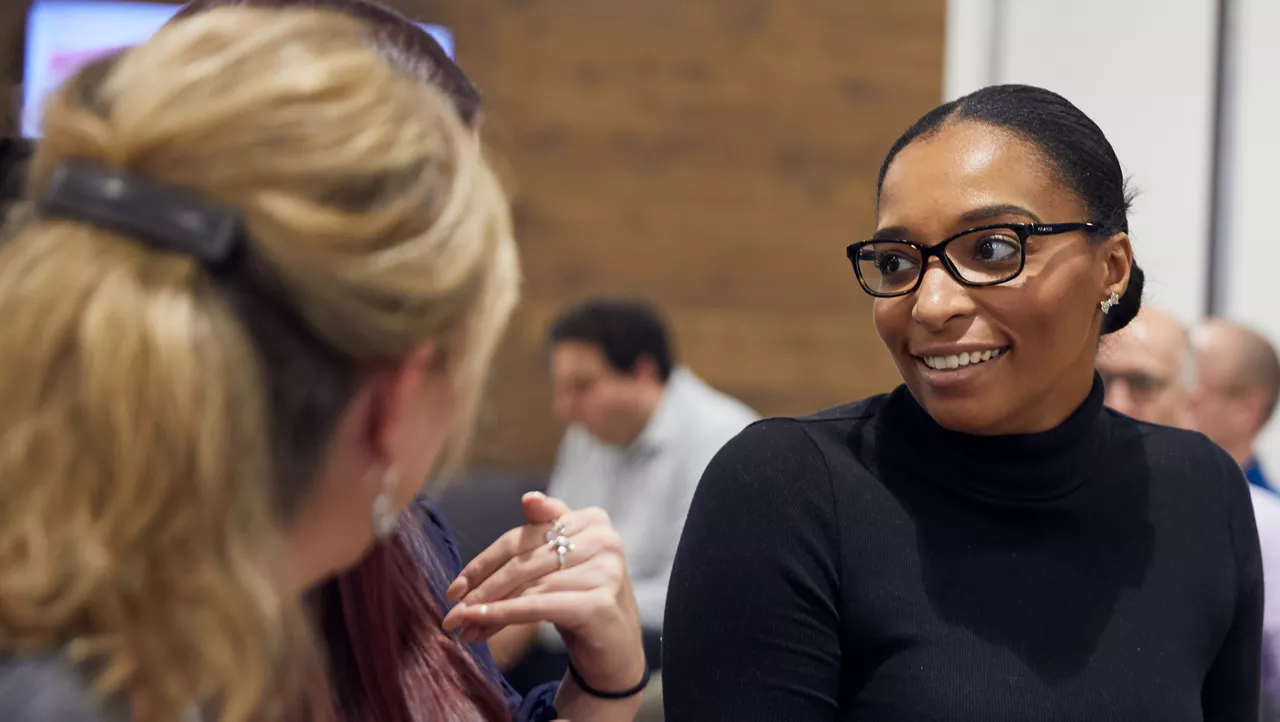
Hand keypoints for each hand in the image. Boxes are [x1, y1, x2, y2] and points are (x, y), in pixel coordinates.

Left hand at [442, 492, 646, 692]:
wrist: (617, 651)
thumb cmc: (583, 602)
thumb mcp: (561, 565)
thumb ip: (542, 533)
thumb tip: (527, 498)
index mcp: (592, 519)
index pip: (524, 537)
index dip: (486, 562)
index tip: (455, 587)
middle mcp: (603, 539)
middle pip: (523, 562)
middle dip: (482, 590)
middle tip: (451, 614)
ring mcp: (604, 571)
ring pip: (528, 587)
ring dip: (488, 609)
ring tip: (462, 627)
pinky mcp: (599, 603)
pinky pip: (539, 606)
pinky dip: (504, 614)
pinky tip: (480, 624)